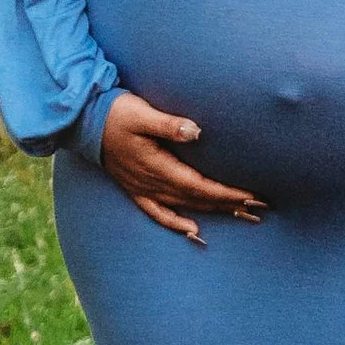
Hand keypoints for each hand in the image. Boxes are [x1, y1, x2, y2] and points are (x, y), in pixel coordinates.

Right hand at [99, 91, 266, 243]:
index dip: (227, 193)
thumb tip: (196, 131)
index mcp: (158, 166)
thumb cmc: (116, 113)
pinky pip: (158, 213)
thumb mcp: (142, 113)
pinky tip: (193, 231)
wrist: (84, 122)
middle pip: (198, 200)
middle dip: (229, 205)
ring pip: (185, 207)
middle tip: (259, 210)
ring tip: (239, 216)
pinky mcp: (135, 189)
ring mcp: (143, 189)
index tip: (251, 196)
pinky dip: (176, 223)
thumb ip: (168, 125)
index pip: (200, 186)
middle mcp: (152, 183)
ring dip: (213, 212)